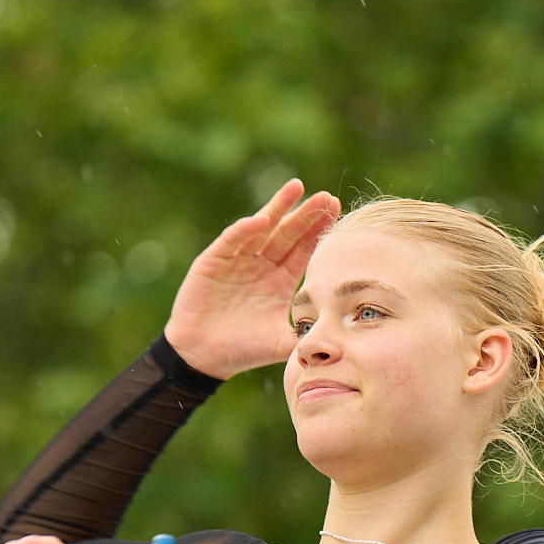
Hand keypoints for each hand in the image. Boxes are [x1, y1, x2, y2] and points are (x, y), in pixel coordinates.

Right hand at [165, 178, 340, 379]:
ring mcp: (237, 260)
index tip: (337, 211)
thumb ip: (306, 336)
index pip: (303, 250)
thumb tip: (340, 339)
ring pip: (262, 228)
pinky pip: (232, 240)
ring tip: (296, 187)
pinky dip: (246, 230)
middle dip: (306, 215)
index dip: (319, 231)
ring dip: (278, 208)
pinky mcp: (212, 261)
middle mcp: (261, 265)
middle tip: (327, 197)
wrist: (203, 355)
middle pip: (288, 234)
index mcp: (280, 281)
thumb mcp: (281, 342)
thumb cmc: (243, 350)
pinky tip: (263, 219)